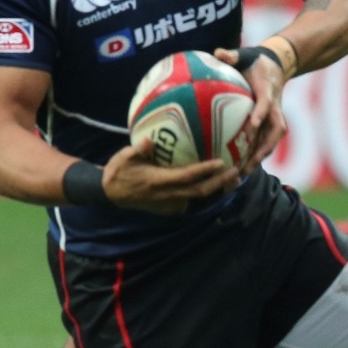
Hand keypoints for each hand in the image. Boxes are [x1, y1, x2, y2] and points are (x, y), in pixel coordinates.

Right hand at [101, 138, 239, 214]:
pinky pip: (193, 199)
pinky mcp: (170, 208)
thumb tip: (149, 140)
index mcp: (158, 182)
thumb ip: (138, 150)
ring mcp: (170, 204)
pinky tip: (218, 183)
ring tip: (235, 179)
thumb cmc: (118, 171)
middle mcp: (167, 196)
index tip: (221, 162)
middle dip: (220, 183)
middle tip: (237, 171)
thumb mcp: (123, 157)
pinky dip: (207, 192)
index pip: (187, 177)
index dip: (205, 171)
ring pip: (199, 198)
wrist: (111, 194)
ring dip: (218, 190)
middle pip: (200, 191)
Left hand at [214, 46, 287, 172]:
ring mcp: (275, 117)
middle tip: (249, 162)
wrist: (276, 65)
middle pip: (276, 130)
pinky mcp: (271, 124)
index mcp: (268, 89)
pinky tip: (238, 169)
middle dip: (265, 147)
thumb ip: (232, 55)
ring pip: (272, 141)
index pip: (266, 102)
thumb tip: (218, 54)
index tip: (253, 124)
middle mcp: (275, 106)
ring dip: (260, 157)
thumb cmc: (255, 61)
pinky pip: (265, 142)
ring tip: (243, 173)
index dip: (262, 113)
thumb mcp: (245, 54)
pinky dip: (255, 156)